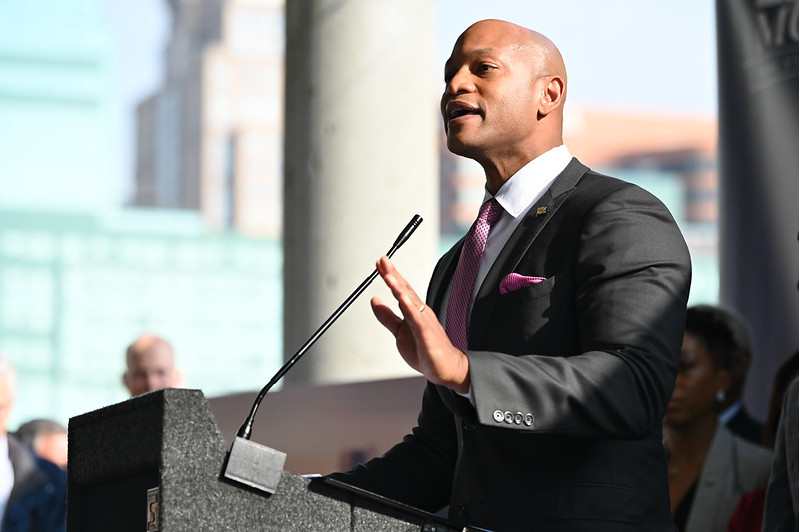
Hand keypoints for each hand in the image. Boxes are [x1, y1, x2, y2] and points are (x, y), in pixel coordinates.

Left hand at [371, 256, 470, 393]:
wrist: (446, 368)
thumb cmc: (425, 350)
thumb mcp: (400, 331)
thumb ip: (387, 316)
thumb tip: (374, 300)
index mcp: (413, 311)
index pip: (400, 290)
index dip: (390, 276)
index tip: (379, 263)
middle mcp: (420, 313)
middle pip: (406, 290)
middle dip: (394, 275)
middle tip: (383, 260)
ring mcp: (425, 323)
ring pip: (411, 302)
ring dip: (400, 288)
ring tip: (389, 276)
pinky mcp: (428, 336)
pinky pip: (418, 321)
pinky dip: (411, 309)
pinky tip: (403, 300)